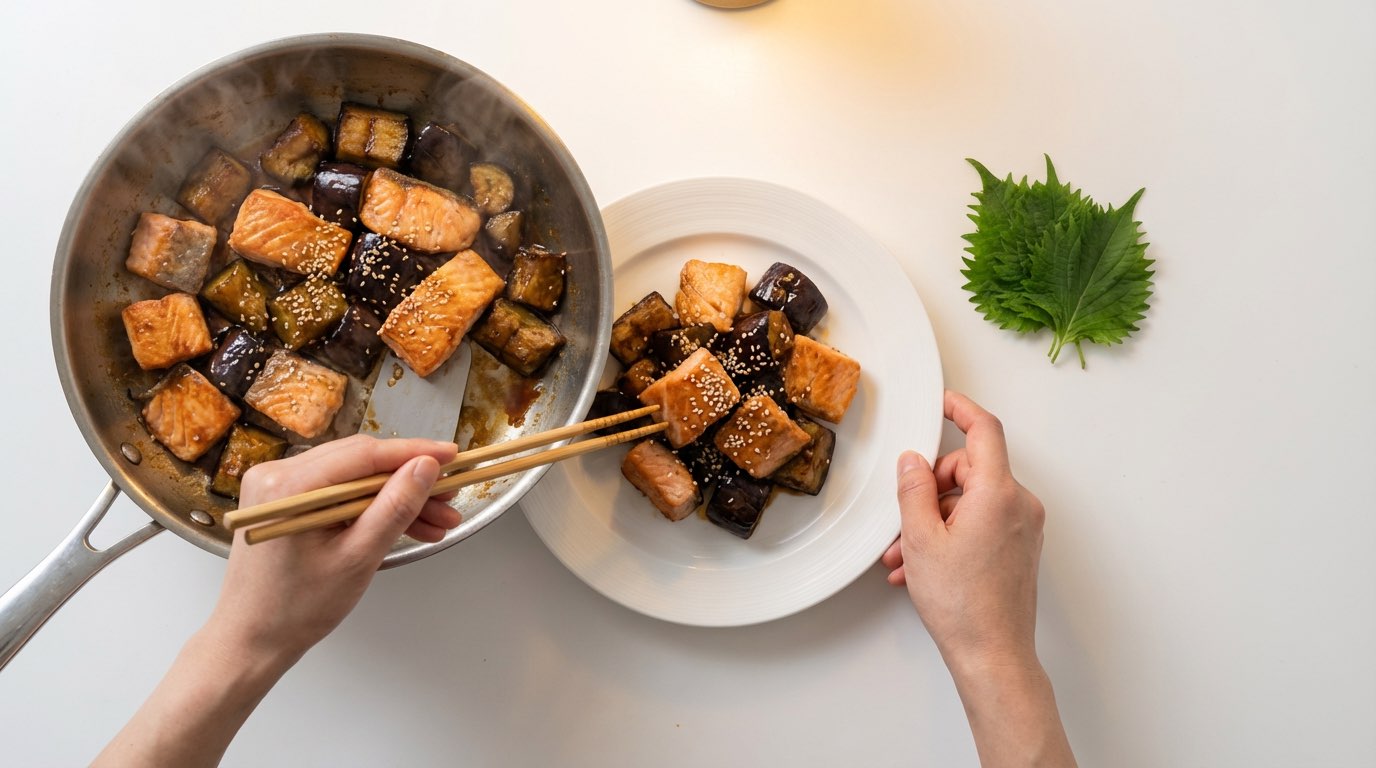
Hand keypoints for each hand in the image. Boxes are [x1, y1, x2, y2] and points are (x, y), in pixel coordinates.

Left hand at [207, 435, 461, 665]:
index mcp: (288, 486)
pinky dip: (373, 507)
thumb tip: (426, 466)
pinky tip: (409, 525)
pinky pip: (340, 493)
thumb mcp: (357, 558)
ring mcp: (280, 486)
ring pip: (355, 478)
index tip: (453, 456)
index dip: (414, 453)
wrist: (252, 640)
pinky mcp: (287, 500)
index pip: (364, 454)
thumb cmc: (297, 608)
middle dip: (410, 480)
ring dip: (397, 497)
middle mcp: (278, 474)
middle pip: (361, 462)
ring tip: (439, 520)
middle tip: (451, 498)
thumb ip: (394, 508)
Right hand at [882, 391, 1075, 765]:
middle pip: (971, 469)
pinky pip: (982, 524)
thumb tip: (912, 462)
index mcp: (998, 494)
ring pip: (971, 502)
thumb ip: (914, 490)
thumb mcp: (921, 538)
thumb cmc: (963, 604)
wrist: (993, 655)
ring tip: (906, 555)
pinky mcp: (1020, 548)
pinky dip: (952, 535)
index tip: (943, 402)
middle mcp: (1019, 505)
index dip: (960, 409)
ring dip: (935, 519)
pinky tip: (923, 565)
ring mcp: (1023, 528)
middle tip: (904, 516)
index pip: (984, 430)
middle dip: (932, 487)